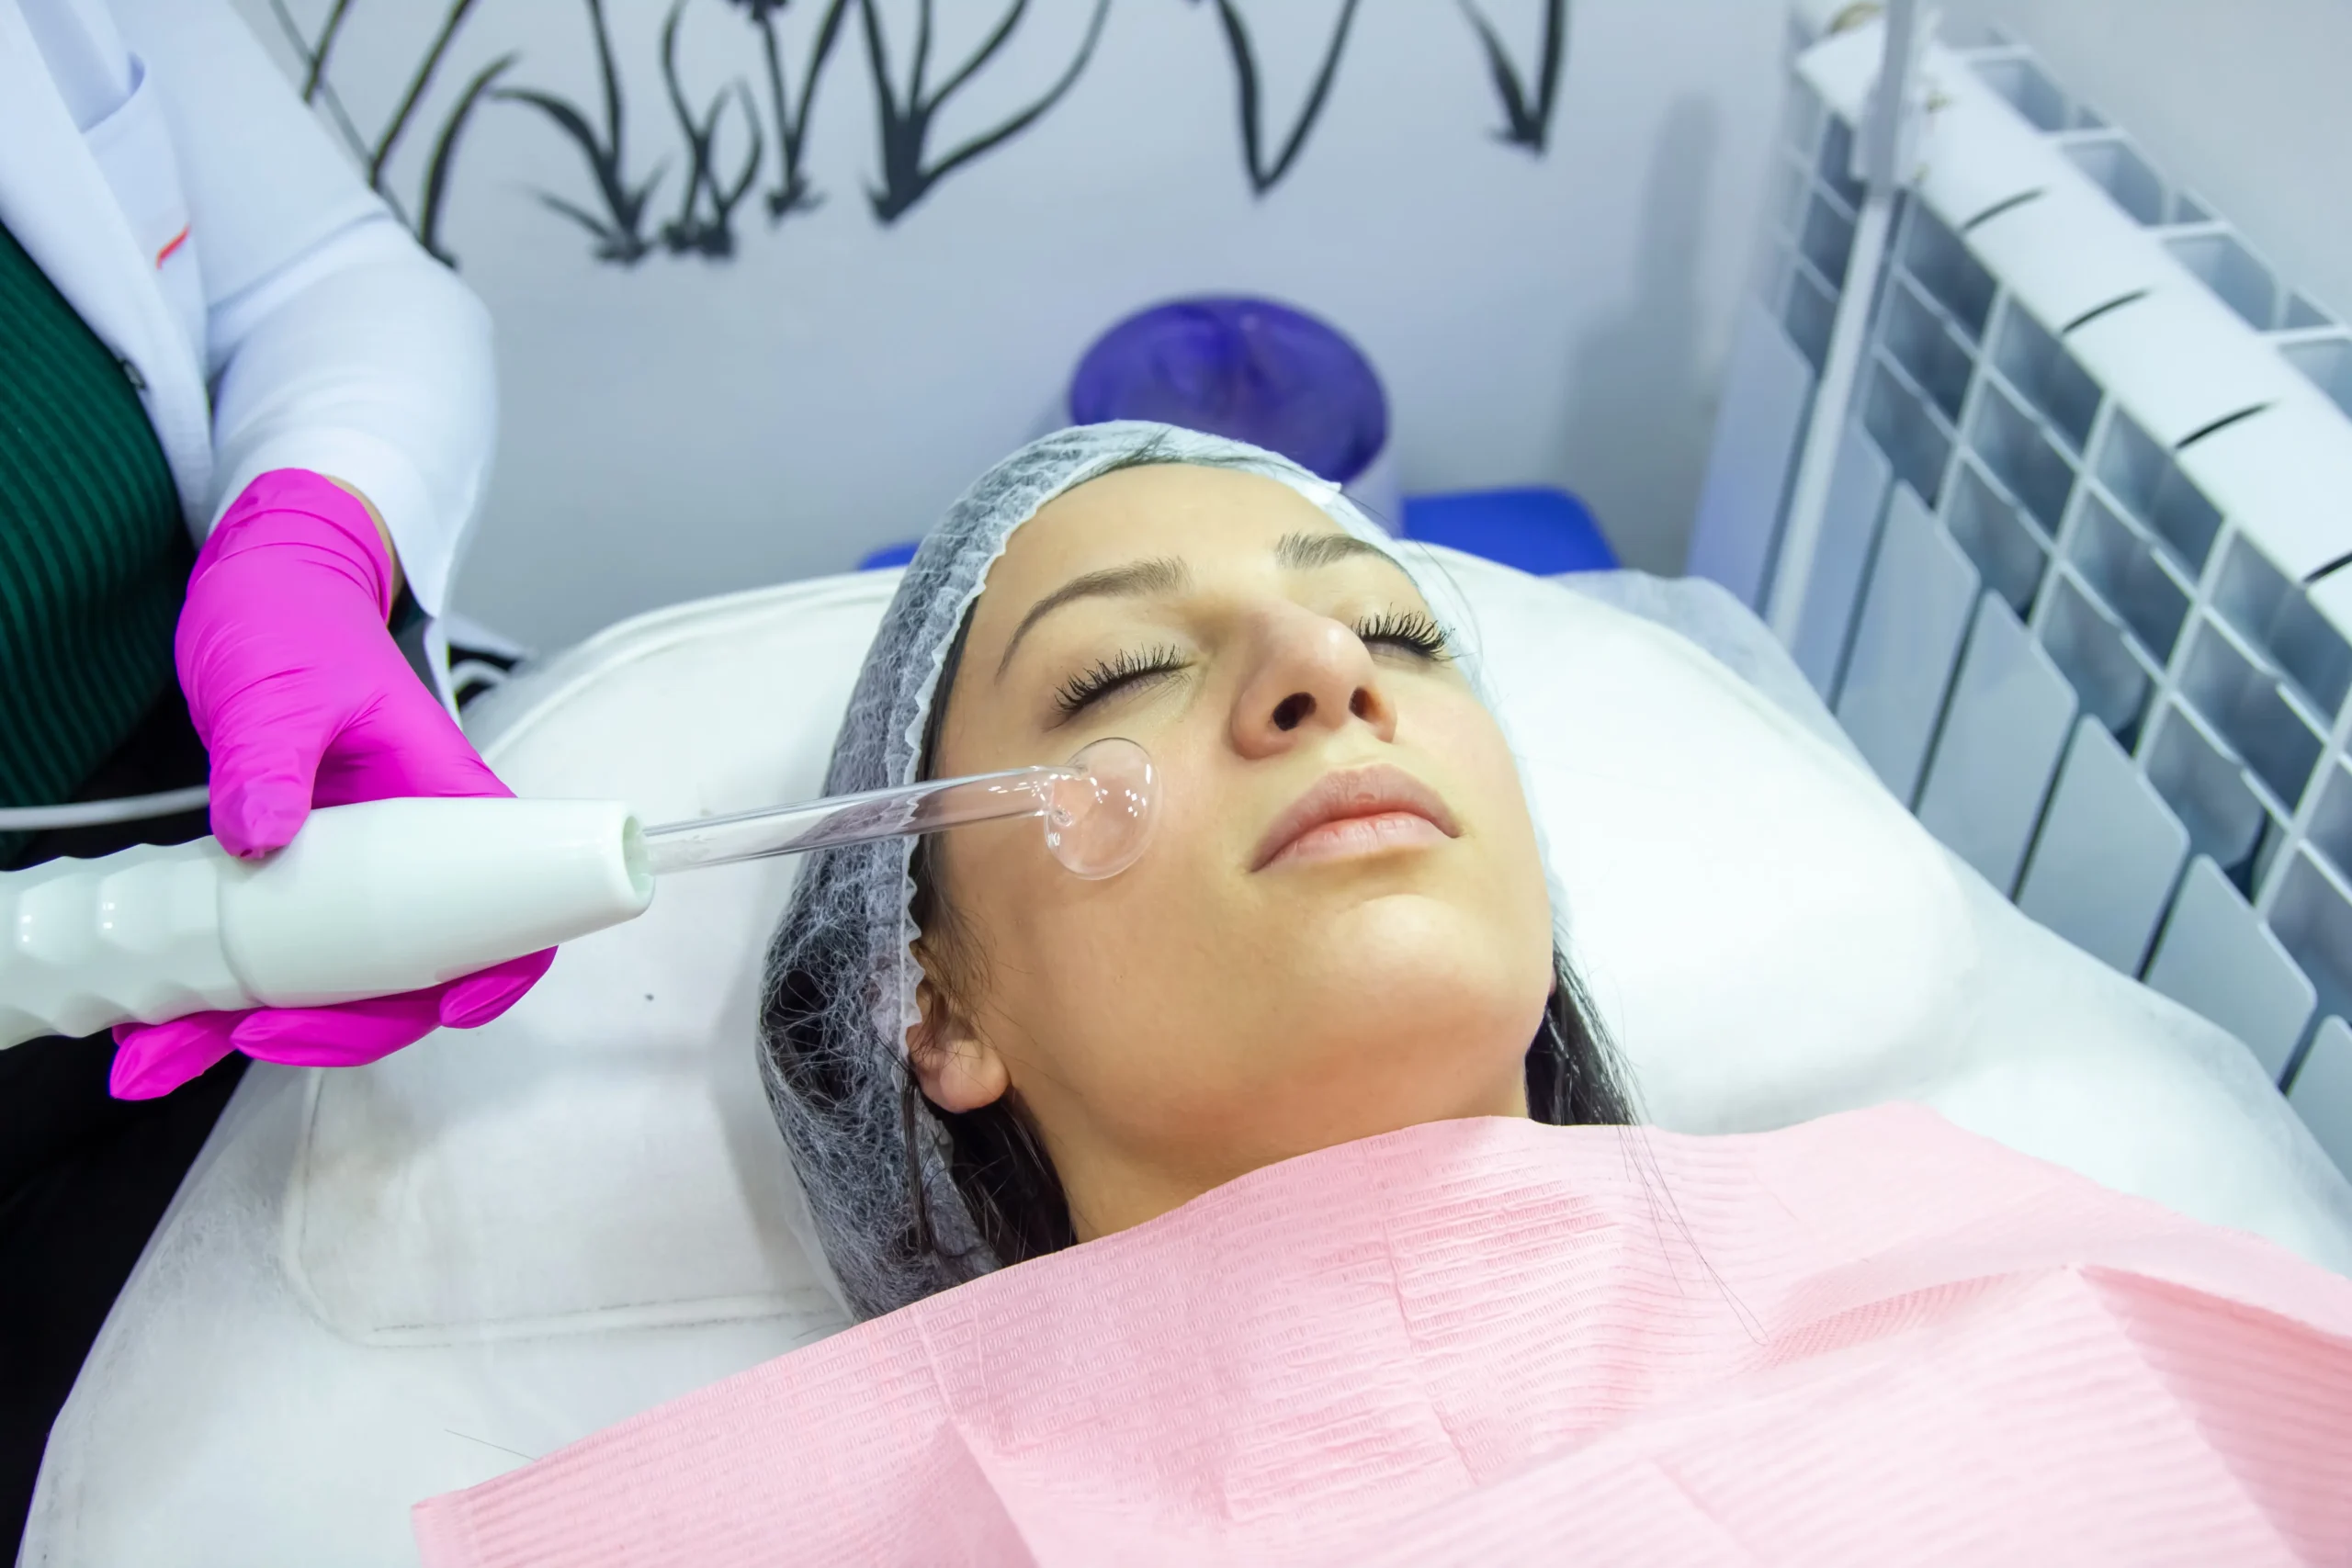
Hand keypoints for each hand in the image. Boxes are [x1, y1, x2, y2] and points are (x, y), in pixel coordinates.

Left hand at [108, 470, 550, 1099]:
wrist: (261, 591)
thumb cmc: (298, 618)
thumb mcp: (280, 683)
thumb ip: (270, 755)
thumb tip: (264, 834)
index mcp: (443, 802)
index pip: (516, 903)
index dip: (496, 968)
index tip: (448, 1005)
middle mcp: (411, 853)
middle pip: (415, 973)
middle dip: (347, 1026)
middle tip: (261, 1033)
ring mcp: (349, 873)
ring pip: (339, 982)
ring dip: (266, 1030)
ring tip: (165, 1052)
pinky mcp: (291, 879)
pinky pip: (273, 959)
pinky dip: (218, 1004)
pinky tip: (160, 1029)